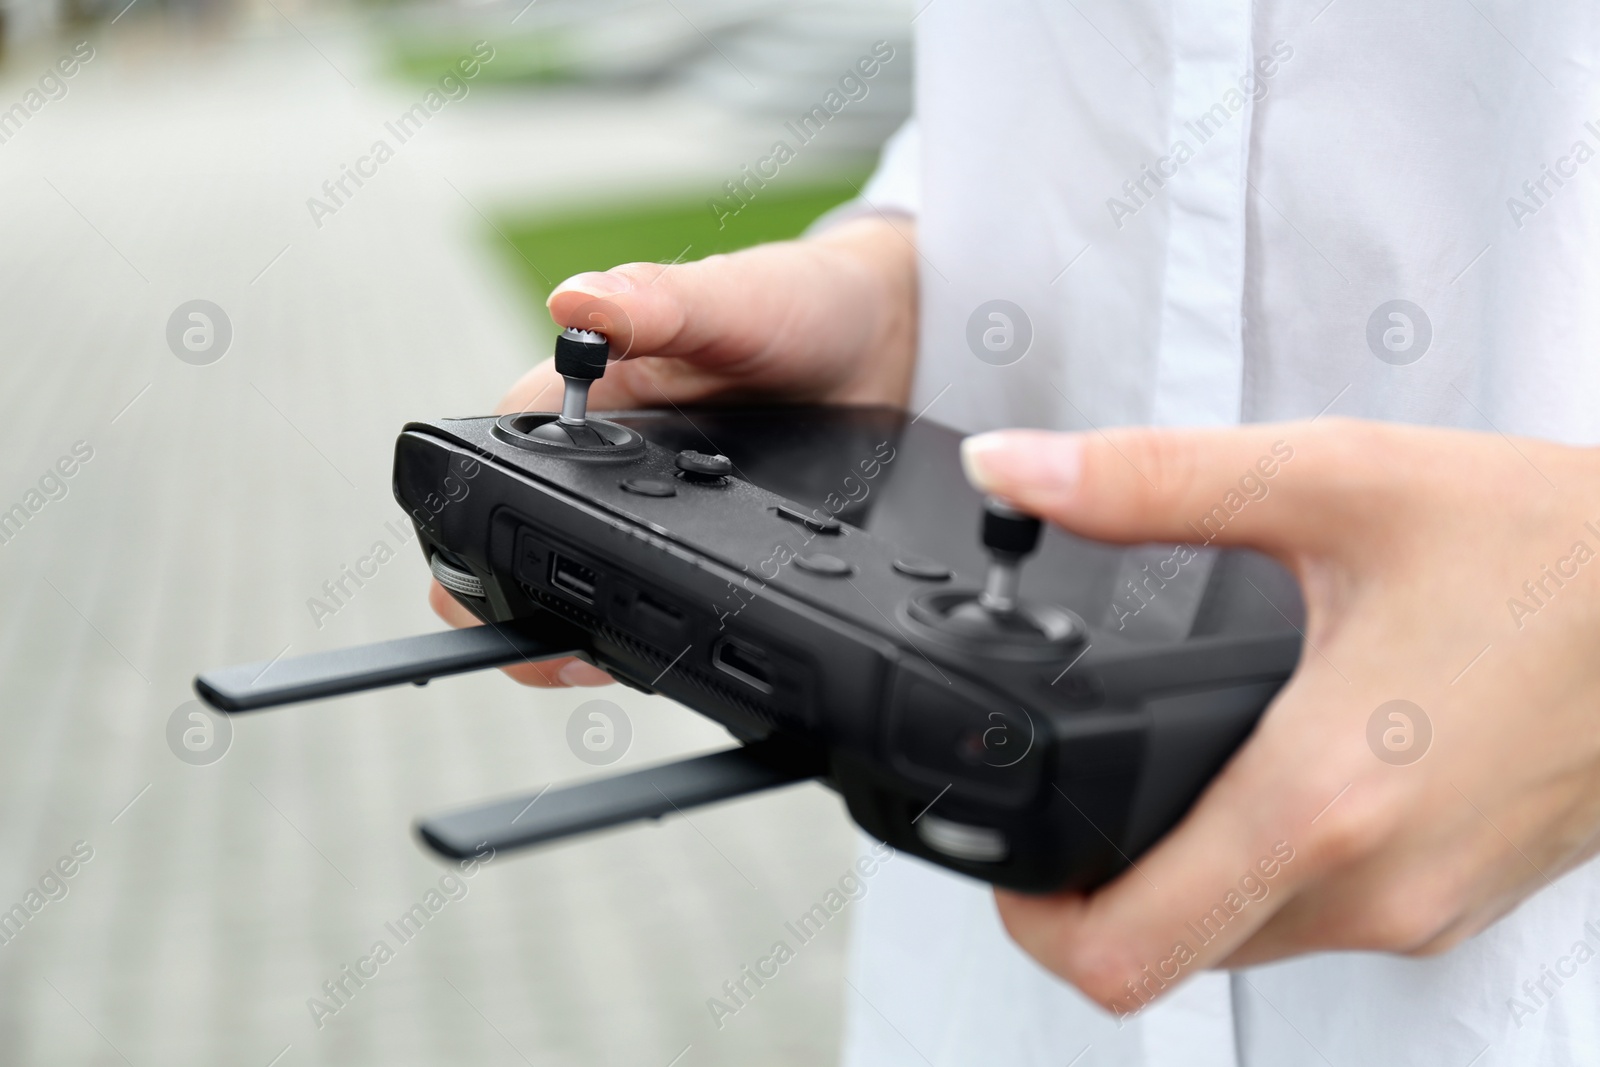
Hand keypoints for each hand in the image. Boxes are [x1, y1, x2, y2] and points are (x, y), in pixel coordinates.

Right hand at [430, 216, 918, 685]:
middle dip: (524, 608)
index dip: (481, 526)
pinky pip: (655, 599)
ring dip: (585, 630)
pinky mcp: (697, 545)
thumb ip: (656, 302)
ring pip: (579, 590)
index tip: (504, 572)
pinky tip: (669, 654)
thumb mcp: (729, 298)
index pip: (493, 468)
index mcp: (580, 398)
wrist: (882, 340)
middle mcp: (602, 462)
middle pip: (521, 549)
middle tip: (565, 649)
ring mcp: (648, 512)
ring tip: (610, 662)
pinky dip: (652, 631)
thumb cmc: (795, 301)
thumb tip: (575, 303)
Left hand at [960, 419, 1599, 1014]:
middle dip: (1096, 893)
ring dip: (1184, 876)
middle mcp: (1376, 886)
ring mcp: (1426, 908)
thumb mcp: (1330, 481)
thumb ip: (1148, 482)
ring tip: (1168, 768)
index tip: (1010, 852)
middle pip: (1170, 956)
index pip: (1125, 956)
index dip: (1034, 922)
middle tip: (1072, 795)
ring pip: (1244, 942)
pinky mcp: (1459, 900)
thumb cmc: (1554, 546)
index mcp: (1323, 800)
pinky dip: (1267, 866)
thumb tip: (1015, 466)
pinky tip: (1269, 772)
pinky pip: (1323, 917)